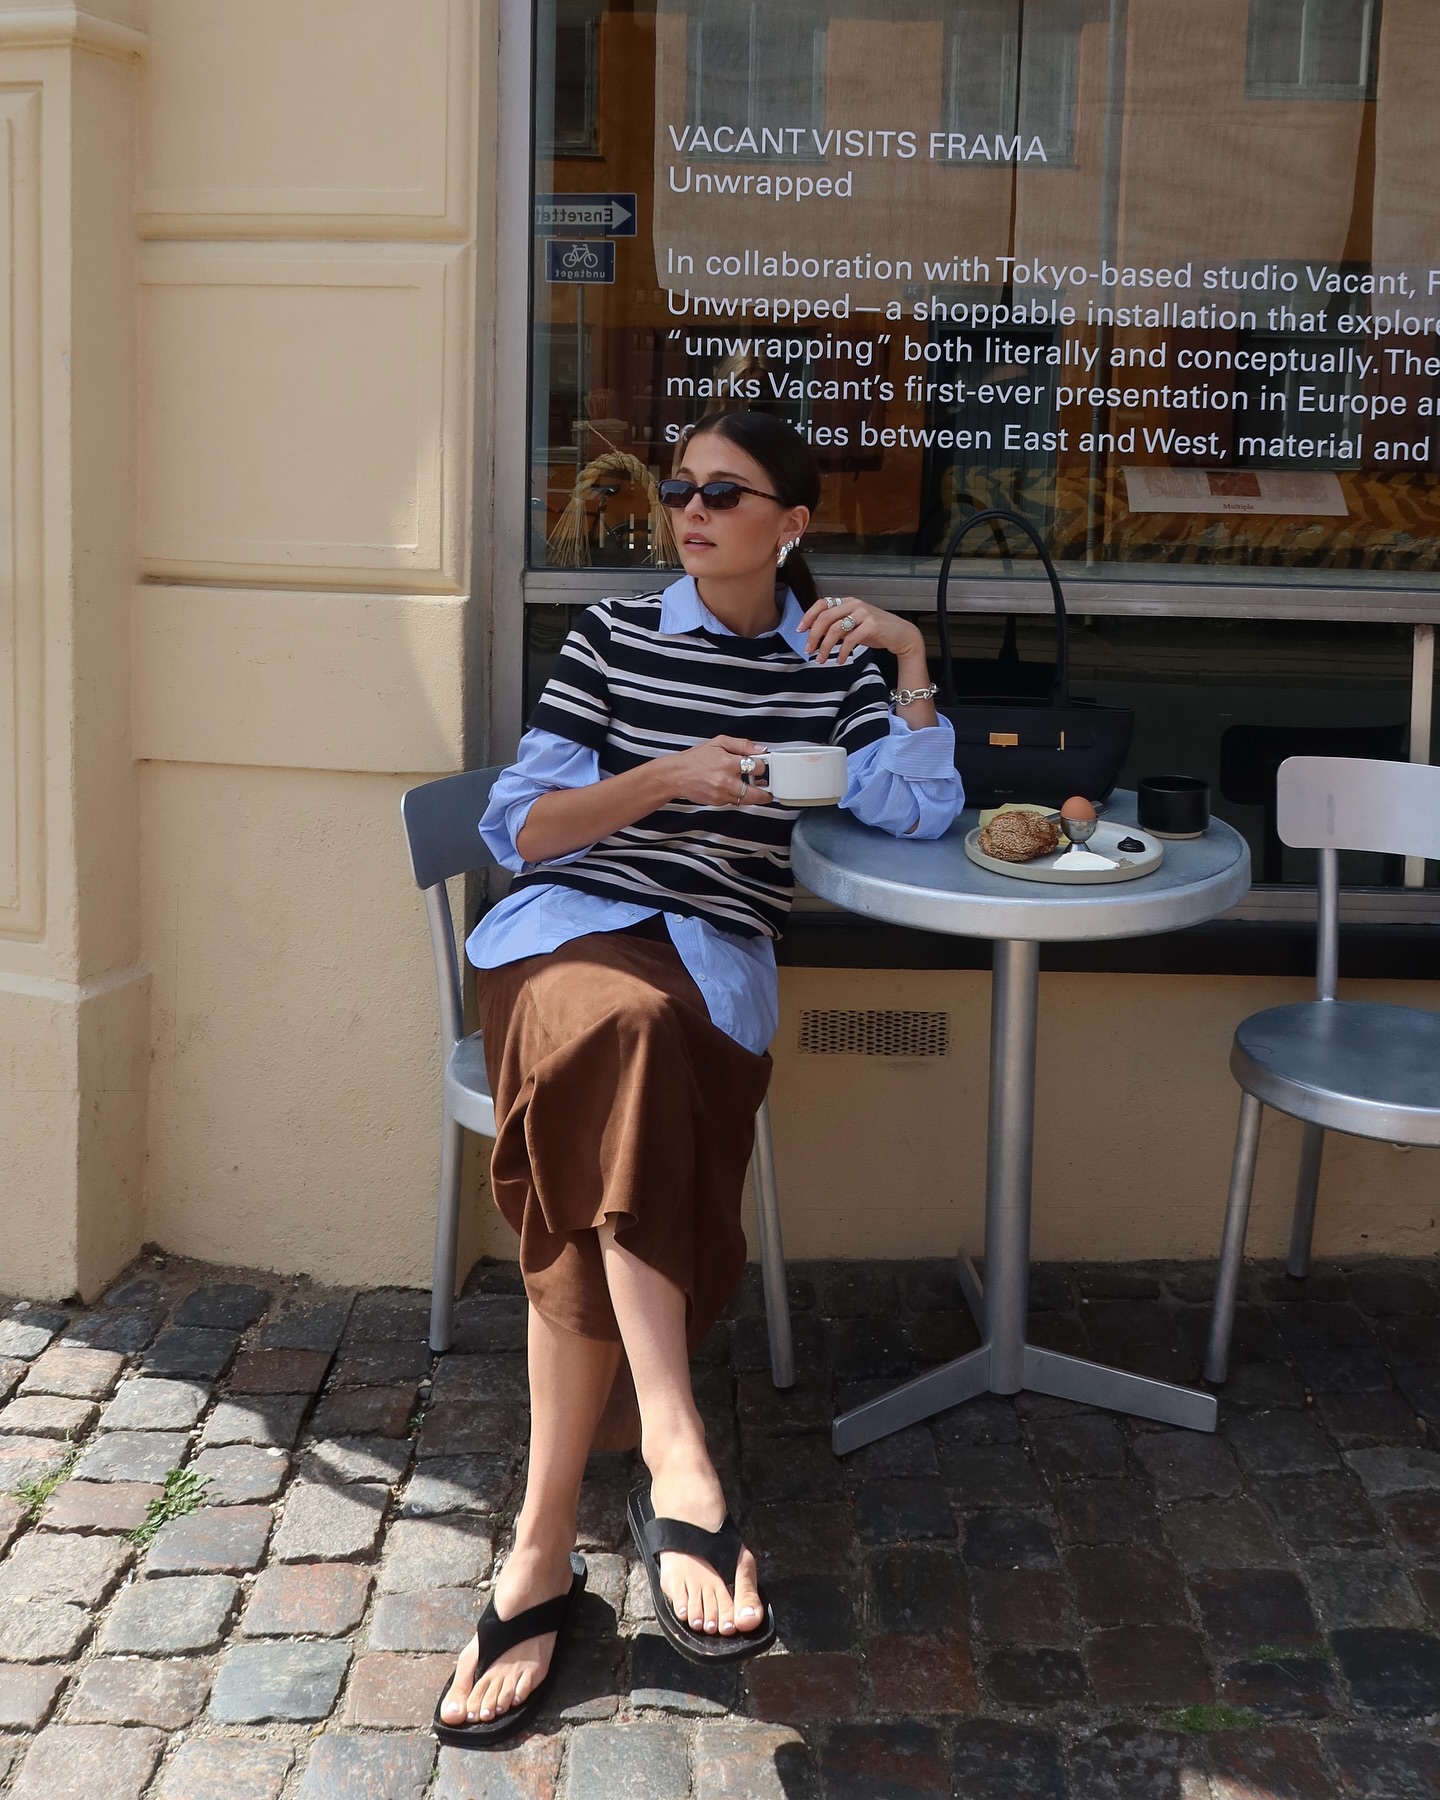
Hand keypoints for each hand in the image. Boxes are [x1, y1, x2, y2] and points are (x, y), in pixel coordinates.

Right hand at [663, 736, 772, 808]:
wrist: (676, 776)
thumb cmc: (695, 759)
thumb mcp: (719, 742)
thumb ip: (742, 745)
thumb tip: (760, 749)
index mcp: (728, 763)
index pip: (757, 767)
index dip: (763, 765)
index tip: (762, 765)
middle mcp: (726, 781)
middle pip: (757, 793)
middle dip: (767, 792)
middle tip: (769, 789)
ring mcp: (722, 795)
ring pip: (747, 800)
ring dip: (754, 795)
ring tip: (755, 788)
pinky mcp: (718, 803)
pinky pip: (735, 802)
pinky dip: (739, 796)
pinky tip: (736, 788)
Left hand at [799, 596, 925, 666]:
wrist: (900, 634)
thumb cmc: (875, 631)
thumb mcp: (853, 626)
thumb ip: (837, 626)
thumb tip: (814, 635)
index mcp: (847, 602)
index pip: (821, 604)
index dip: (808, 616)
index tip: (800, 631)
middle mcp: (854, 604)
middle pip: (825, 617)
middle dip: (813, 635)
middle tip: (808, 650)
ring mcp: (864, 613)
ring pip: (835, 629)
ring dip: (825, 647)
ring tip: (822, 659)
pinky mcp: (872, 625)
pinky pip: (851, 639)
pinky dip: (843, 652)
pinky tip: (840, 660)